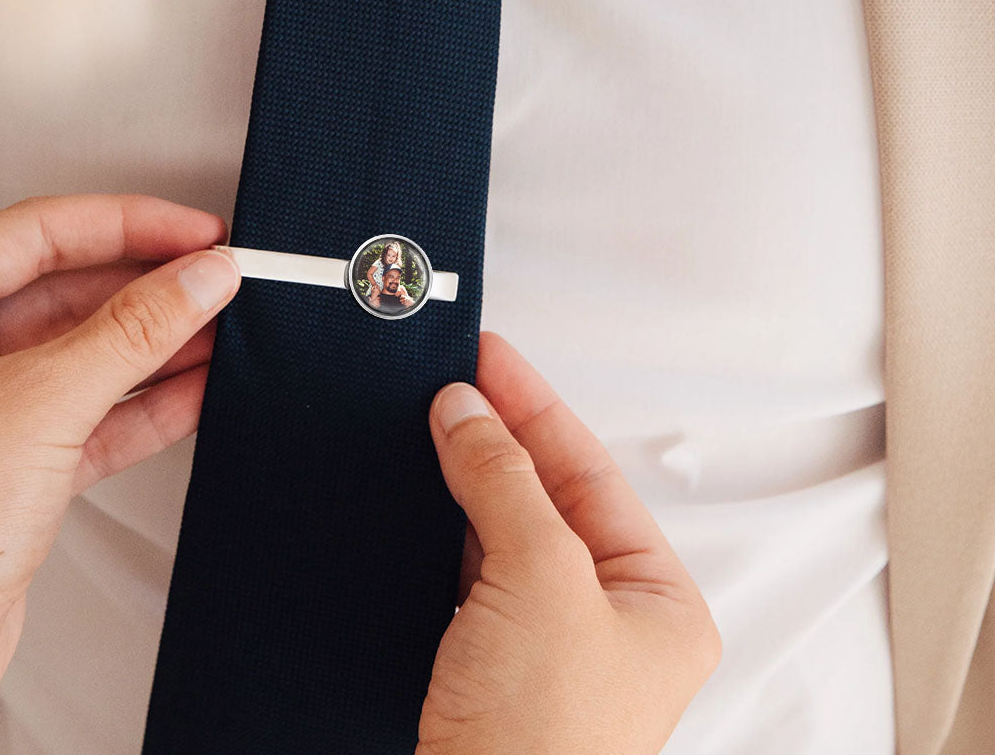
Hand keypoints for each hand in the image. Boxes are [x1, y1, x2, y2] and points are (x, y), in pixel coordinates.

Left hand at [0, 194, 240, 754]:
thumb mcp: (42, 404)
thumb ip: (135, 331)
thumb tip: (200, 277)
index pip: (42, 231)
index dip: (130, 225)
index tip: (196, 231)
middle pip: (70, 287)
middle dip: (151, 286)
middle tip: (218, 277)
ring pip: (88, 348)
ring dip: (158, 341)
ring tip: (222, 325)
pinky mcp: (13, 455)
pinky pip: (94, 406)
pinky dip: (147, 399)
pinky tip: (197, 386)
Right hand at [420, 333, 720, 754]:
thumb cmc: (540, 745)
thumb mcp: (541, 582)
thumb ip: (505, 483)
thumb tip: (466, 411)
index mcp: (655, 600)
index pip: (589, 473)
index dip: (535, 406)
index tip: (489, 357)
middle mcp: (606, 618)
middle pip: (547, 495)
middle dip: (498, 433)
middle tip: (453, 375)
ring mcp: (543, 641)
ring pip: (503, 529)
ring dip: (466, 474)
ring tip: (430, 414)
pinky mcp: (486, 660)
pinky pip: (466, 568)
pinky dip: (441, 523)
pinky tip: (417, 487)